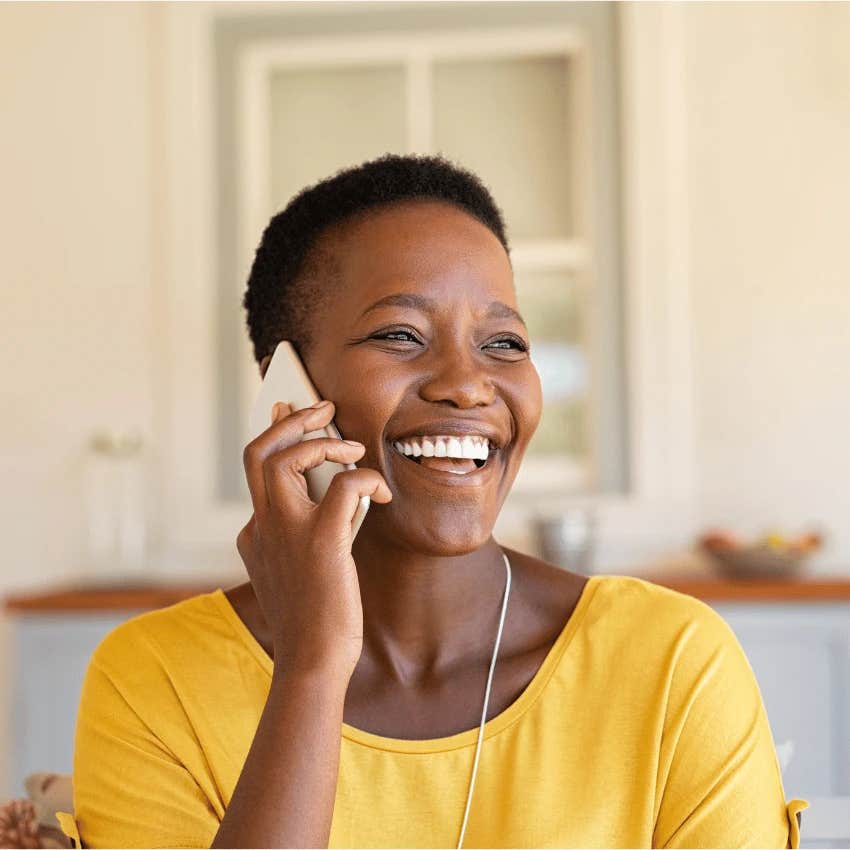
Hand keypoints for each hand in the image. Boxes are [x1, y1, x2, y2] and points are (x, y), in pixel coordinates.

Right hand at [238, 400, 391, 679]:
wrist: (313, 663)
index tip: (288, 412)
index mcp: (255, 534)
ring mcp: (286, 532)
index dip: (275, 436)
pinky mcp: (320, 541)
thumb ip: (302, 532)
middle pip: (258, 451)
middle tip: (322, 408)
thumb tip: (335, 492)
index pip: (256, 469)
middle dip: (289, 420)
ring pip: (284, 457)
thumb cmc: (314, 619)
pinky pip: (342, 485)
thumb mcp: (296, 570)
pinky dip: (364, 478)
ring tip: (351, 447)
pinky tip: (381, 493)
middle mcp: (262, 526)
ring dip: (322, 442)